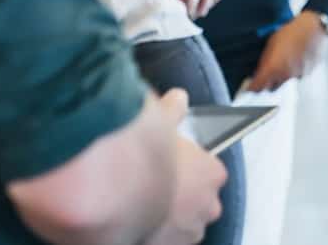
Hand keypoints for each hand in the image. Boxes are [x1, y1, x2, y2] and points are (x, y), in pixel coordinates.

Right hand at [144, 92, 226, 244]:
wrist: (114, 186)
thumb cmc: (143, 149)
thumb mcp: (161, 119)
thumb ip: (173, 110)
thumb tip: (178, 98)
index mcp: (212, 174)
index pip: (211, 173)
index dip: (191, 169)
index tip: (173, 166)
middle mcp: (207, 207)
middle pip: (200, 204)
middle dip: (181, 198)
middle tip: (154, 187)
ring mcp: (187, 233)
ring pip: (181, 227)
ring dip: (166, 219)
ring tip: (138, 206)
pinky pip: (160, 242)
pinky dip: (149, 235)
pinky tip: (131, 223)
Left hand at [244, 11, 327, 92]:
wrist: (315, 27)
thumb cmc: (292, 31)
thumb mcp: (272, 42)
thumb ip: (265, 59)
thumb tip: (259, 70)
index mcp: (274, 67)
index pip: (258, 86)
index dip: (252, 87)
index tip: (249, 86)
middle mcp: (285, 74)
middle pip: (271, 88)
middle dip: (266, 83)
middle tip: (263, 75)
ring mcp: (298, 75)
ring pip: (285, 81)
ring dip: (281, 75)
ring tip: (282, 60)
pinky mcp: (308, 72)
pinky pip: (297, 75)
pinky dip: (293, 70)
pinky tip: (294, 58)